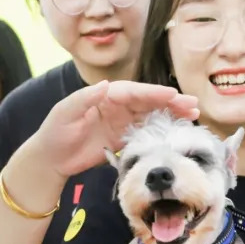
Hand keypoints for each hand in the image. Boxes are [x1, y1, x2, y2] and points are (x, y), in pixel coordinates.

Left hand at [31, 81, 199, 177]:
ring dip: (172, 114)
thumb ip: (85, 98)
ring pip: (152, 114)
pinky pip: (147, 131)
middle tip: (192, 104)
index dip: (153, 93)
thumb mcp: (65, 113)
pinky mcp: (124, 138)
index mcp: (105, 95)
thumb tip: (104, 85)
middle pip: (148, 101)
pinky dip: (163, 129)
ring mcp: (122, 122)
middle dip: (170, 101)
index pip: (133, 92)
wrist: (51, 159)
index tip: (172, 95)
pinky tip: (178, 130)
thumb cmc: (54, 132)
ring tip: (193, 114)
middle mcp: (117, 105)